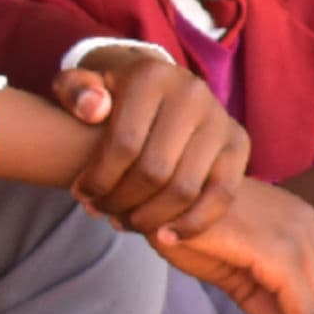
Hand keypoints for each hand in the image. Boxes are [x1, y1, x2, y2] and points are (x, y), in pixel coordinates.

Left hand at [54, 50, 249, 238]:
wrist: (157, 87)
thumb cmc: (111, 95)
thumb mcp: (81, 86)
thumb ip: (75, 91)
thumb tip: (93, 110)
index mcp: (152, 78)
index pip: (123, 145)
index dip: (98, 181)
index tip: (81, 194)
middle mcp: (193, 94)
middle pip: (155, 171)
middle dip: (121, 202)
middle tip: (101, 211)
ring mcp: (220, 119)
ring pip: (185, 188)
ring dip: (150, 217)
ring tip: (125, 221)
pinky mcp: (238, 142)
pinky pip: (222, 194)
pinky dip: (194, 223)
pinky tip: (165, 235)